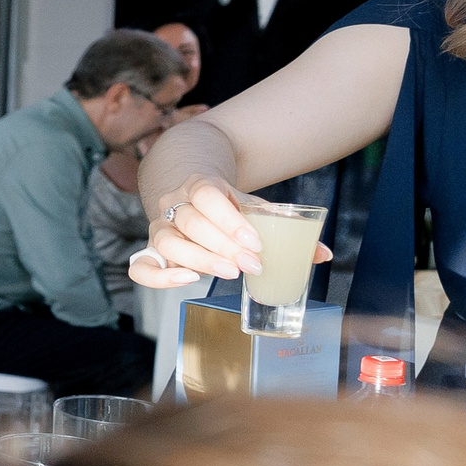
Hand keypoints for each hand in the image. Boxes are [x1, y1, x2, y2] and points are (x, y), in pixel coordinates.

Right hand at [130, 175, 329, 288]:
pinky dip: (159, 277)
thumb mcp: (252, 208)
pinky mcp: (151, 250)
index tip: (256, 243)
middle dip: (224, 247)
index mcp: (198, 184)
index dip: (230, 221)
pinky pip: (141, 266)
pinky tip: (187, 280)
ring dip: (201, 260)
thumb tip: (323, 254)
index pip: (207, 195)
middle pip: (191, 222)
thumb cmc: (225, 206)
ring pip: (168, 242)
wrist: (189, 192)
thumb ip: (282, 229)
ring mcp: (159, 227)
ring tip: (231, 273)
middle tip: (253, 265)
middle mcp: (173, 203)